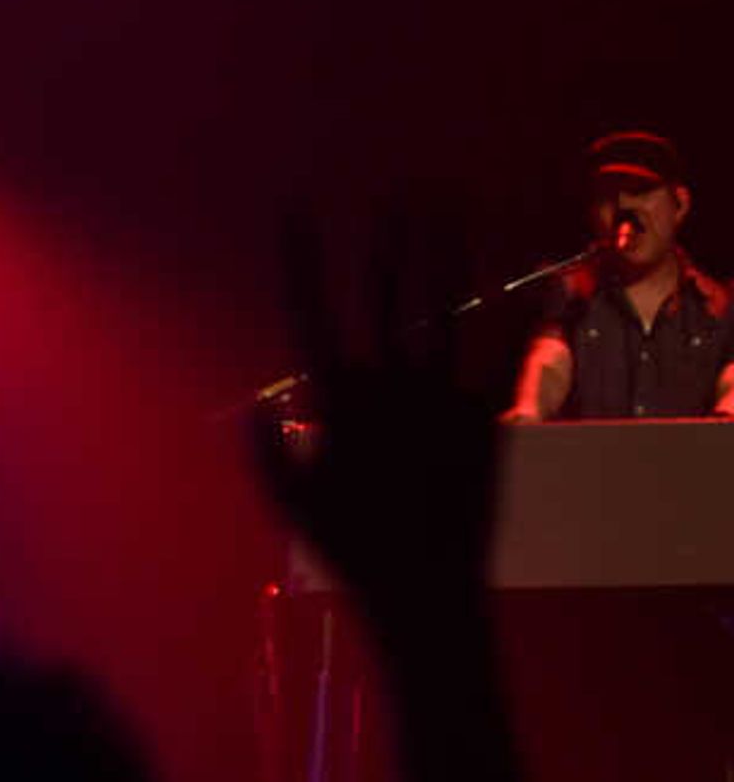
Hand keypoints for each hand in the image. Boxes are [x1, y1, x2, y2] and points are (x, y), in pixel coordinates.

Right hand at [251, 216, 499, 635]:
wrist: (424, 587)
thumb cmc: (347, 550)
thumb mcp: (287, 503)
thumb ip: (264, 448)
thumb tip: (249, 402)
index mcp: (337, 399)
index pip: (312, 310)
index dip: (303, 258)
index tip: (295, 215)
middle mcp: (391, 386)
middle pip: (388, 296)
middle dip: (390, 241)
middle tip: (397, 193)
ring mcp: (441, 397)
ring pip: (444, 310)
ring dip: (445, 258)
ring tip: (450, 213)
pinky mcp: (483, 416)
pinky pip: (500, 356)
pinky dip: (518, 316)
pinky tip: (532, 281)